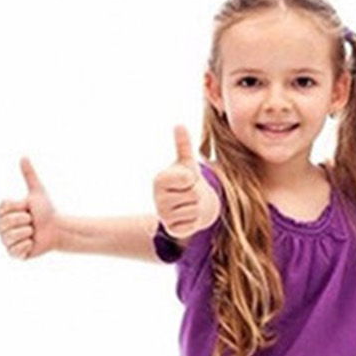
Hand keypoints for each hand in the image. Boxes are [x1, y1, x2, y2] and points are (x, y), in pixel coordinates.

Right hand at [0, 157, 59, 258]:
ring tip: (33, 232)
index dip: (18, 209)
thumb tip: (24, 156)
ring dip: (27, 234)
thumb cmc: (46, 211)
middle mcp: (1, 228)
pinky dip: (28, 246)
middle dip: (24, 222)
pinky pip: (16, 250)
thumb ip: (29, 175)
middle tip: (32, 222)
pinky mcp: (14, 254)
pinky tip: (32, 243)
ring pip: (10, 238)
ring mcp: (6, 241)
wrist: (57, 229)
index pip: (2, 210)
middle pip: (4, 225)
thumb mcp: (37, 191)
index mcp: (3, 213)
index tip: (28, 209)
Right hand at [154, 126, 213, 240]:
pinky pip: (193, 226)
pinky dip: (195, 222)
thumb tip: (179, 125)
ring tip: (189, 203)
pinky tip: (188, 217)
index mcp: (159, 180)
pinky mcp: (172, 230)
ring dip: (198, 208)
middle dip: (197, 194)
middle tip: (189, 193)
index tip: (187, 179)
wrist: (189, 204)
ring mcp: (163, 216)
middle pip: (194, 195)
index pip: (187, 178)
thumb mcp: (187, 163)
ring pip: (195, 211)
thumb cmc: (187, 180)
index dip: (193, 178)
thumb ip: (183, 145)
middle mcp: (157, 198)